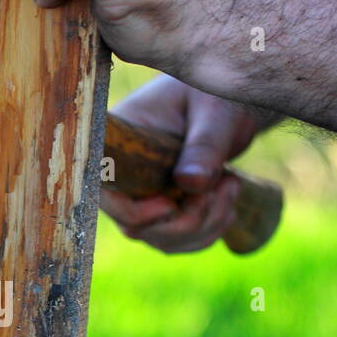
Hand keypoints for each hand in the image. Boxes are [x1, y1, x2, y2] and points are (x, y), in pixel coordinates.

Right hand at [101, 76, 259, 253]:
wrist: (229, 106)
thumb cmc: (214, 96)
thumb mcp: (213, 111)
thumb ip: (204, 145)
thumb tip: (190, 183)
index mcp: (119, 145)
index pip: (106, 191)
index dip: (134, 211)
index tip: (171, 203)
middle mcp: (124, 177)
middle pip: (135, 227)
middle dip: (185, 220)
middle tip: (221, 187)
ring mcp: (143, 198)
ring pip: (161, 239)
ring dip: (203, 226)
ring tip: (230, 185)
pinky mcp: (164, 212)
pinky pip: (178, 241)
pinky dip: (207, 231)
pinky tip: (228, 202)